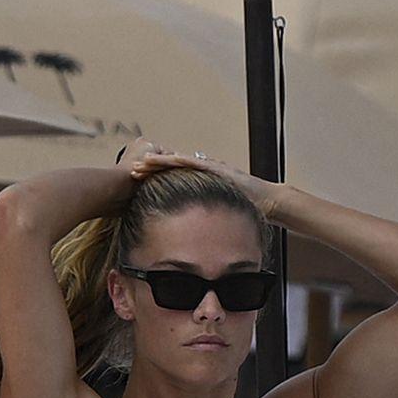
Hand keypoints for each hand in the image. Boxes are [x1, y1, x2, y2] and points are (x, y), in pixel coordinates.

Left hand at [122, 141, 285, 219]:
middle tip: (131, 170)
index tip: (135, 183)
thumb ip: (202, 222)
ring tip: (142, 163)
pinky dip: (181, 161)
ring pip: (179, 162)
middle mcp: (202, 172)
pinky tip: (168, 159)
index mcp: (198, 183)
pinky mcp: (218, 168)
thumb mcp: (215, 218)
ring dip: (160, 162)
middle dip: (151, 168)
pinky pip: (196, 163)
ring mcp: (210, 167)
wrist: (267, 203)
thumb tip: (188, 238)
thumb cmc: (243, 213)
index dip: (153, 179)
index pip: (171, 179)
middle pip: (170, 168)